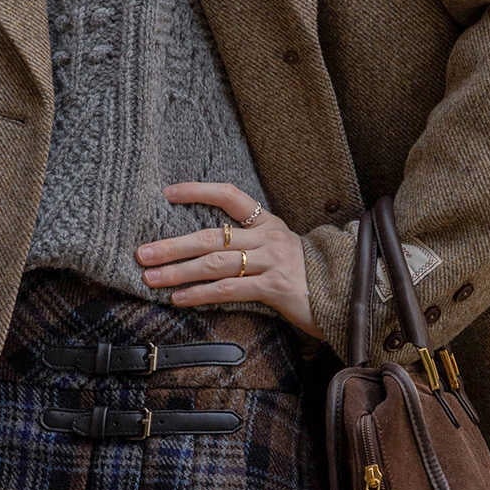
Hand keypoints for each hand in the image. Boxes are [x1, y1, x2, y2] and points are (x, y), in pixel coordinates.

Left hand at [135, 181, 319, 339]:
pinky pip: (229, 290)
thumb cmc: (305, 274)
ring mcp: (272, 262)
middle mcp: (268, 237)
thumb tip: (203, 250)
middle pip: (212, 236)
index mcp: (267, 222)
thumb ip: (248, 246)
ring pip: (216, 264)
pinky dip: (200, 295)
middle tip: (142, 252)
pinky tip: (179, 298)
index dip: (199, 191)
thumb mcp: (278, 250)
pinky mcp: (275, 288)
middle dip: (173, 245)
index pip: (230, 195)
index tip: (168, 193)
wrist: (348, 293)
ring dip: (179, 272)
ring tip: (151, 277)